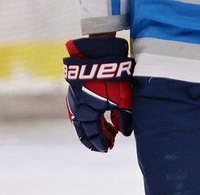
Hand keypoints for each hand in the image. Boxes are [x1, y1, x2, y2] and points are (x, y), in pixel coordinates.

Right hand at [63, 37, 133, 151]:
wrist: (98, 54)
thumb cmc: (111, 78)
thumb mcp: (123, 101)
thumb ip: (125, 119)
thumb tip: (124, 132)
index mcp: (87, 115)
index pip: (93, 136)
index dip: (102, 143)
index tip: (110, 147)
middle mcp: (77, 109)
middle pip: (85, 131)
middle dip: (97, 138)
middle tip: (108, 142)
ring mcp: (75, 99)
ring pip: (82, 120)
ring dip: (95, 127)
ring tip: (109, 130)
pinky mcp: (77, 90)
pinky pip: (81, 109)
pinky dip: (92, 116)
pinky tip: (102, 116)